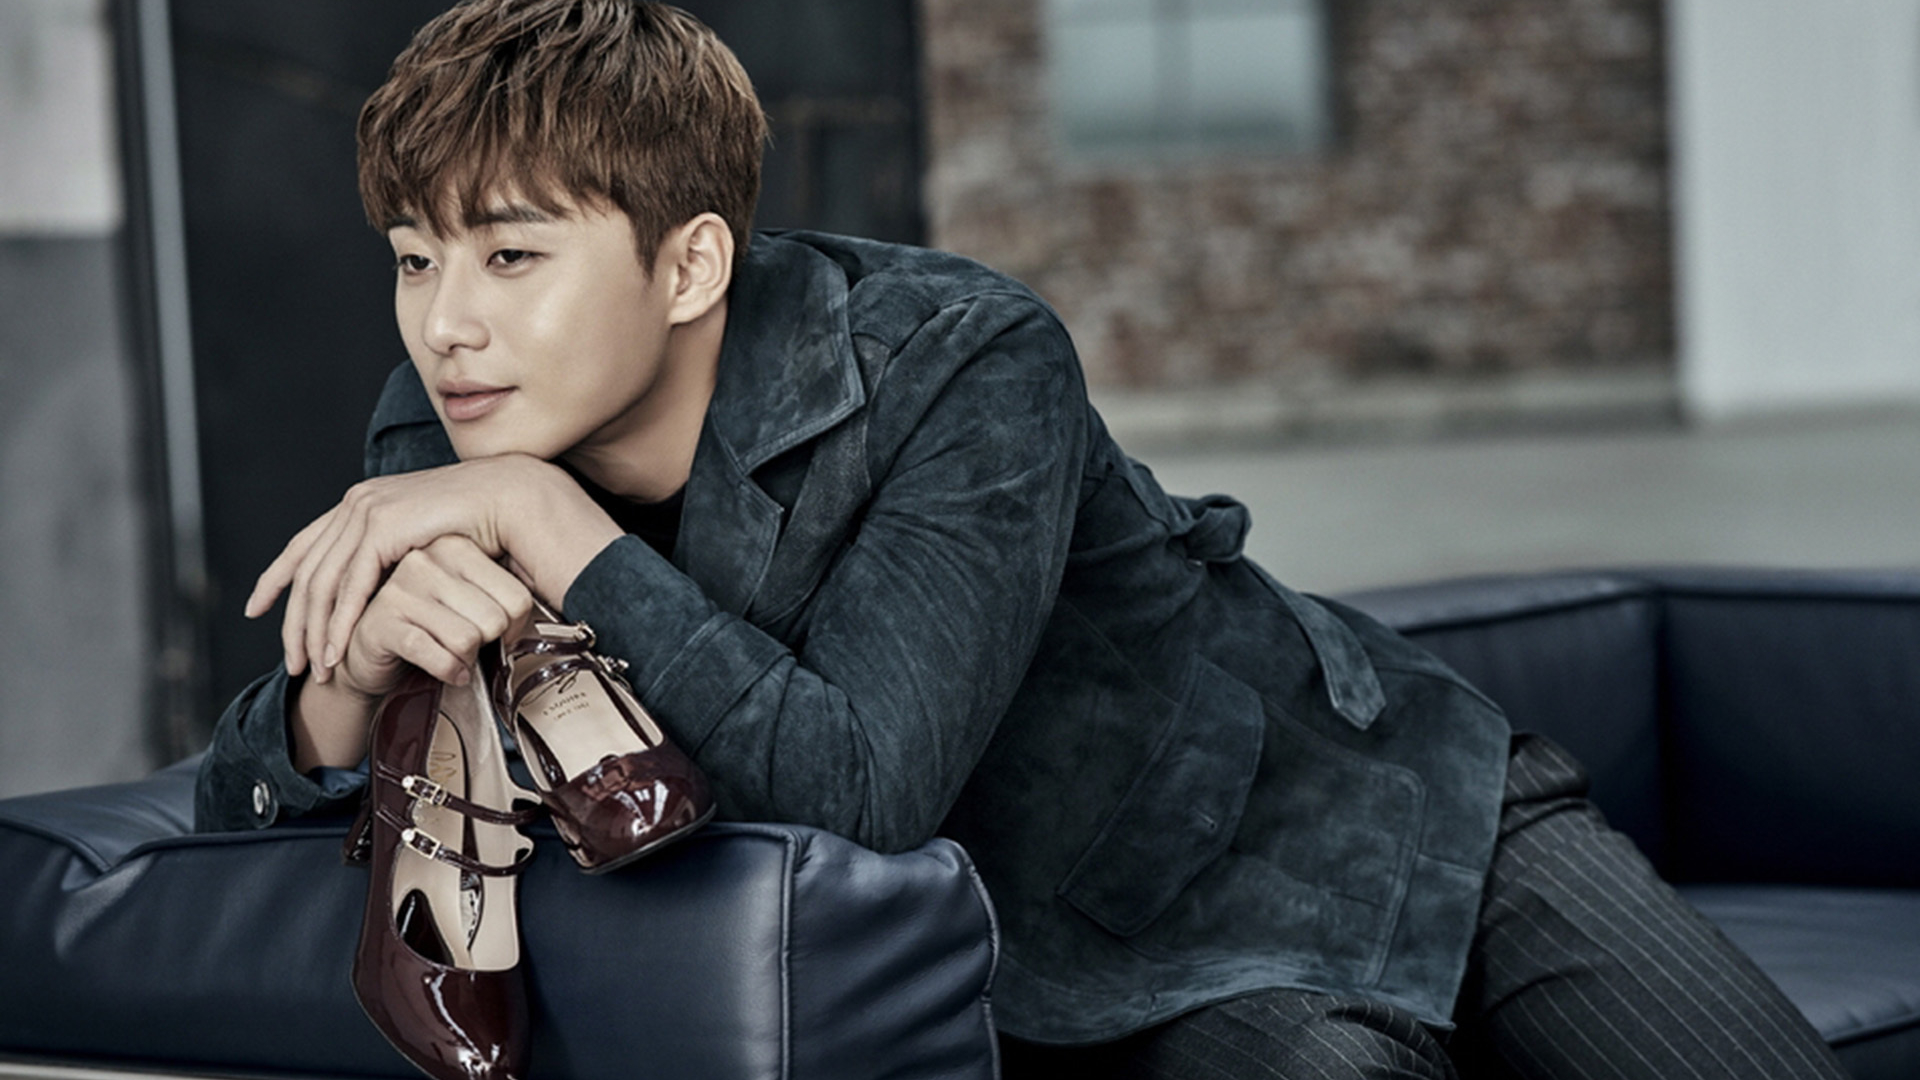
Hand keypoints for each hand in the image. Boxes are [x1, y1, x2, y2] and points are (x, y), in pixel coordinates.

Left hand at [248, 454, 616, 682]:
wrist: (512, 496)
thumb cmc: (483, 524)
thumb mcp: (427, 544)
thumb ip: (403, 558)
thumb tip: (394, 588)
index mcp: (362, 502)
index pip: (305, 545)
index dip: (277, 578)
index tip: (257, 608)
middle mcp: (356, 503)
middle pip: (306, 570)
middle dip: (293, 621)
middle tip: (291, 662)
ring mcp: (366, 511)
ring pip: (322, 582)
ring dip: (314, 631)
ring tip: (314, 669)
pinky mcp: (383, 526)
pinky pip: (350, 584)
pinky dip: (339, 623)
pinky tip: (336, 651)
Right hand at [331, 535, 532, 696]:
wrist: (371, 653)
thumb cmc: (431, 626)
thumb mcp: (472, 603)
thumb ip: (504, 598)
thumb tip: (555, 607)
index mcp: (455, 547)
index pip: (517, 596)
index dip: (513, 627)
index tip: (497, 633)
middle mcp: (426, 560)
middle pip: (495, 619)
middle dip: (487, 644)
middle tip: (471, 647)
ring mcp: (400, 589)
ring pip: (467, 637)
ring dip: (467, 660)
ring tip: (455, 656)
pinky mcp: (381, 622)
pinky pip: (436, 654)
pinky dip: (449, 671)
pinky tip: (447, 672)